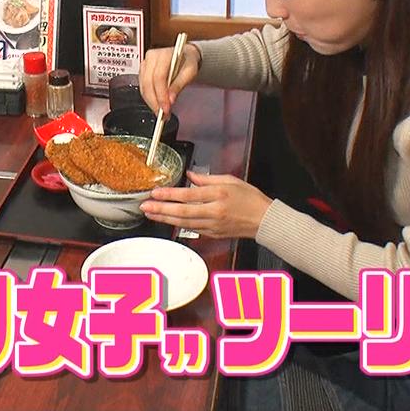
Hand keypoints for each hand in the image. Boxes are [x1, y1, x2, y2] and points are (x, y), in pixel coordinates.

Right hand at [139, 43, 200, 114]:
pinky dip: (149, 98)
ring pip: (143, 87)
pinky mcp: (143, 71)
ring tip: (161, 113)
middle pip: (148, 83)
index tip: (166, 108)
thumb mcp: (190, 72)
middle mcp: (151, 57)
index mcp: (164, 54)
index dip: (161, 95)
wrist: (185, 55)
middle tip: (163, 115)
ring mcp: (145, 63)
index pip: (159, 77)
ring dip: (151, 102)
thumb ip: (179, 85)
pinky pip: (143, 87)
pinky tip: (156, 105)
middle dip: (155, 102)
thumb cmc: (188, 62)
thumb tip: (170, 100)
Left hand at [140, 171, 271, 238]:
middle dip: (161, 209)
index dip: (169, 194)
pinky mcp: (213, 234)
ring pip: (184, 223)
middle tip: (145, 206)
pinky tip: (167, 221)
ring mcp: (213, 225)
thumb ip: (207, 178)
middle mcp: (214, 212)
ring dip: (165, 218)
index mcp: (218, 195)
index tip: (155, 192)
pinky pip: (192, 229)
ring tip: (150, 213)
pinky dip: (178, 225)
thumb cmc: (250, 199)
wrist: (264, 220)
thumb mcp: (230, 180)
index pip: (188, 195)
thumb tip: (189, 176)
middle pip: (182, 211)